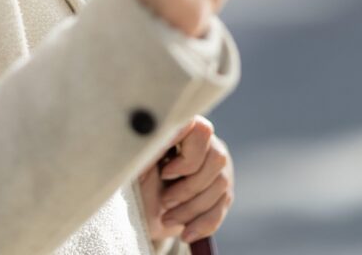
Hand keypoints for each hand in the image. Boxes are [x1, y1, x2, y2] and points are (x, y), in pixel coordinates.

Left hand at [148, 117, 233, 243]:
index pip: (201, 130)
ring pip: (220, 186)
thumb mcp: (138, 163)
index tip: (165, 173)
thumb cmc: (138, 177)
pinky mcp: (223, 192)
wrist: (144, 206)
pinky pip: (221, 208)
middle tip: (165, 200)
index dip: (186, 157)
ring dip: (191, 209)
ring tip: (167, 218)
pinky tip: (185, 233)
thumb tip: (152, 134)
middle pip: (216, 160)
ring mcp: (219, 168)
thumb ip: (150, 148)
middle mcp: (208, 143)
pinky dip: (202, 224)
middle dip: (188, 188)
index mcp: (186, 128)